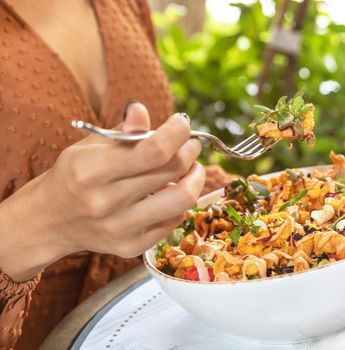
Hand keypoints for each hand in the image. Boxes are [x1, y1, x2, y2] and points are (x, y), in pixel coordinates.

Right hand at [0, 102, 204, 280]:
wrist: (50, 220)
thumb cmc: (75, 176)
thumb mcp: (90, 146)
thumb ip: (122, 131)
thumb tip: (142, 109)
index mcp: (92, 170)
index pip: (153, 150)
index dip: (177, 133)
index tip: (183, 123)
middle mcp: (106, 202)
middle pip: (172, 170)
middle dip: (190, 151)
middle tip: (191, 144)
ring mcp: (121, 228)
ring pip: (182, 200)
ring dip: (195, 178)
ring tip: (191, 168)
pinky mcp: (132, 246)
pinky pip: (174, 220)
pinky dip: (179, 202)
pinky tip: (170, 192)